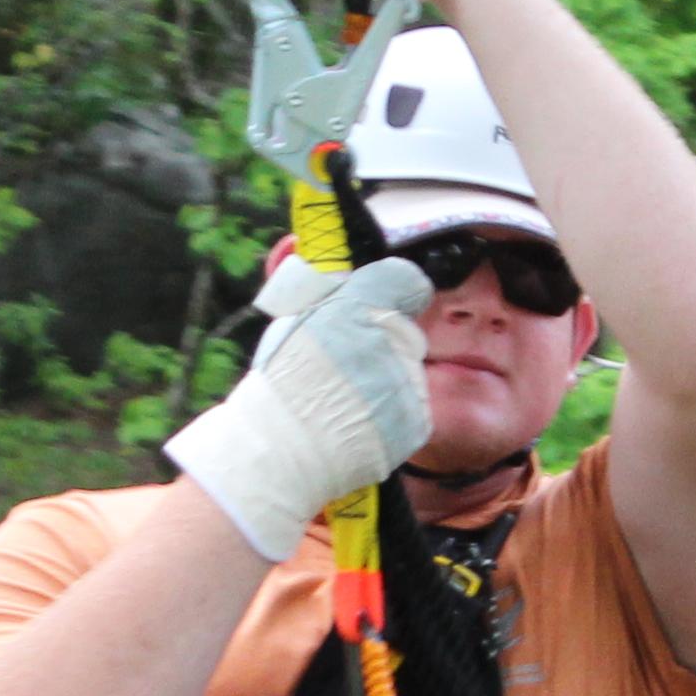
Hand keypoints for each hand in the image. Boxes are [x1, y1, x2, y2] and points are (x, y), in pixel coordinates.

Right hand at [163, 251, 432, 553]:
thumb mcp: (291, 317)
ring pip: (409, 371)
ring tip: (345, 403)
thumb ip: (313, 281)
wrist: (280, 453)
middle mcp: (389, 340)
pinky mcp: (417, 421)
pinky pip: (413, 407)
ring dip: (386, 381)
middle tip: (345, 369)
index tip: (378, 306)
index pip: (405, 280)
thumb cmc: (278, 384)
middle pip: (405, 332)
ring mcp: (407, 383)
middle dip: (382, 344)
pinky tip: (359, 424)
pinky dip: (393, 414)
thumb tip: (300, 242)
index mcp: (356, 307)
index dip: (393, 292)